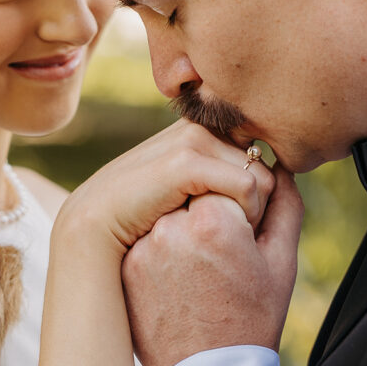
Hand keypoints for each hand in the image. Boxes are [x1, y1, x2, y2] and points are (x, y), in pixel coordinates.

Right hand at [52, 119, 275, 262]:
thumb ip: (216, 177)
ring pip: (262, 175)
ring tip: (226, 238)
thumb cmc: (137, 224)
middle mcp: (196, 127)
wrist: (92, 235)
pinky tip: (222, 237)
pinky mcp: (185, 160)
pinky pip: (247, 186)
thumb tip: (274, 176)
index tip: (242, 224)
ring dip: (254, 212)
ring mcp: (189, 139)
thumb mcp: (182, 197)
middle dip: (260, 203)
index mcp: (197, 131)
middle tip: (235, 236)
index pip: (256, 154)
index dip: (259, 190)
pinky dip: (246, 214)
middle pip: (264, 164)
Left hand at [122, 163, 302, 365]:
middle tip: (220, 254)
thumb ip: (284, 204)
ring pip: (169, 208)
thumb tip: (275, 166)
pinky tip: (178, 276)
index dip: (243, 204)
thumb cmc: (251, 320)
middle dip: (211, 207)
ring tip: (199, 267)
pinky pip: (147, 232)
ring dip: (184, 222)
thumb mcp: (281, 263)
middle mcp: (171, 226)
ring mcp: (142, 245)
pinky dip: (163, 243)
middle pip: (196, 188)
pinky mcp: (125, 263)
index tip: (246, 236)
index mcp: (214, 220)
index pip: (228, 177)